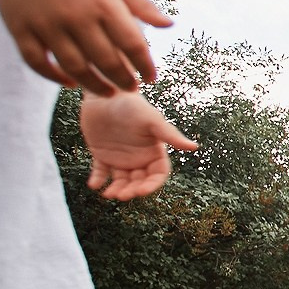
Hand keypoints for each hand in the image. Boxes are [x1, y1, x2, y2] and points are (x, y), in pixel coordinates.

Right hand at [0, 0, 172, 94]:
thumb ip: (141, 5)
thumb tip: (169, 25)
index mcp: (104, 5)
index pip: (132, 44)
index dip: (145, 65)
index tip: (151, 77)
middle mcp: (77, 17)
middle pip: (106, 61)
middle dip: (123, 80)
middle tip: (131, 88)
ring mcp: (47, 25)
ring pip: (74, 67)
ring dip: (94, 85)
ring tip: (108, 92)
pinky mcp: (21, 30)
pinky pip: (38, 63)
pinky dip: (54, 77)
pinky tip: (71, 83)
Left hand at [79, 91, 195, 200]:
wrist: (105, 94)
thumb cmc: (132, 105)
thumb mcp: (152, 120)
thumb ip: (170, 135)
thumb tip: (194, 147)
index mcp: (154, 151)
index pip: (157, 174)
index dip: (152, 185)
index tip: (142, 191)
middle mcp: (139, 157)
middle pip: (139, 181)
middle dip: (132, 190)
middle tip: (122, 195)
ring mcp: (120, 157)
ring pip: (121, 181)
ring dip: (116, 189)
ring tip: (108, 194)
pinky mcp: (102, 154)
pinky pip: (100, 172)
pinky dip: (98, 180)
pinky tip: (94, 184)